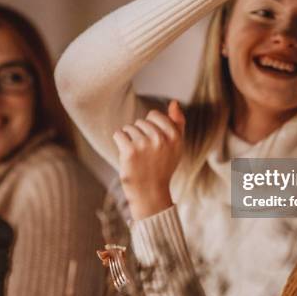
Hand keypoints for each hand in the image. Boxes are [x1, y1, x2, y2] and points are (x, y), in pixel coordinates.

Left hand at [113, 100, 185, 219]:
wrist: (150, 193)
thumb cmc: (163, 167)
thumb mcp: (176, 146)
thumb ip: (178, 123)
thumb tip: (174, 102)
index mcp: (174, 135)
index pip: (154, 115)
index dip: (150, 127)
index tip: (153, 143)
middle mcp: (161, 138)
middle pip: (141, 122)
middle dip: (140, 135)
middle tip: (146, 154)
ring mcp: (145, 144)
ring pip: (129, 128)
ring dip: (129, 140)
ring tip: (137, 156)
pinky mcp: (130, 151)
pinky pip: (119, 134)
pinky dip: (119, 143)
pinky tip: (126, 155)